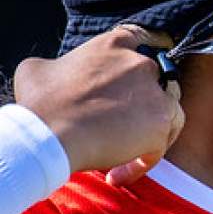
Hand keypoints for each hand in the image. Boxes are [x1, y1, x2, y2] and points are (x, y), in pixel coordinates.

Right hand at [14, 26, 184, 185]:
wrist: (50, 134)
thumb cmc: (40, 101)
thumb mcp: (40, 68)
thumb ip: (62, 65)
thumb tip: (59, 73)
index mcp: (115, 44)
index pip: (143, 39)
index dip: (151, 49)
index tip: (150, 62)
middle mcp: (142, 65)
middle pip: (161, 80)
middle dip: (149, 99)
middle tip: (128, 121)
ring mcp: (155, 95)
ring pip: (171, 111)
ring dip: (154, 131)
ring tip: (130, 150)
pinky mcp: (161, 125)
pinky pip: (161, 146)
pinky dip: (143, 161)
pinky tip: (118, 175)